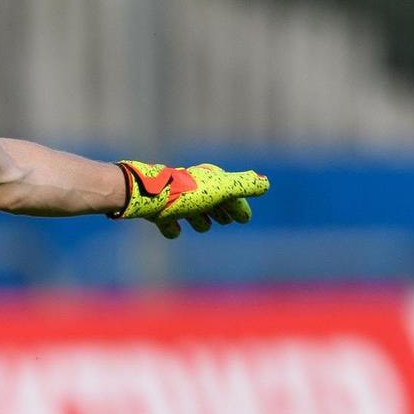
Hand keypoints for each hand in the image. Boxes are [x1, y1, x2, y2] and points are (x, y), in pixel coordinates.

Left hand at [113, 161, 268, 238]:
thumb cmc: (186, 194)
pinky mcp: (157, 211)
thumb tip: (266, 183)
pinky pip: (167, 221)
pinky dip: (172, 227)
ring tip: (203, 226)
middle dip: (220, 210)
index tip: (244, 219)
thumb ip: (243, 185)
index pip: (229, 195)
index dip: (238, 207)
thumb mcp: (219, 188)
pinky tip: (174, 231)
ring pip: (190, 211)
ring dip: (198, 219)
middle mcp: (192, 188)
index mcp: (209, 181)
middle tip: (227, 220)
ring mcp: (174, 200)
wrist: (147, 196)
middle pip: (210, 202)